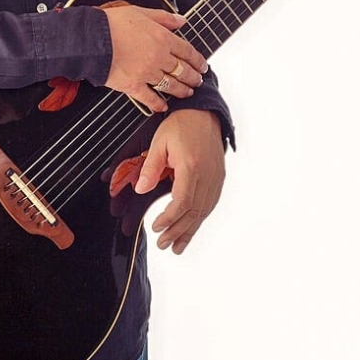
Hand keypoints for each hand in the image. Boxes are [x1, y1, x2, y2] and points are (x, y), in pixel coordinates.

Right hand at [103, 5, 207, 110]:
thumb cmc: (112, 23)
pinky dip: (159, 104)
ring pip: (171, 86)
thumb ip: (164, 18)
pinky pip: (150, 98)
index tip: (203, 66)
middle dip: (194, 77)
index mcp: (162, 38)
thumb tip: (182, 20)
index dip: (198, 60)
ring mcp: (147, 73)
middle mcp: (158, 57)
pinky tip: (164, 106)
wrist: (90, 39)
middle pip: (183, 71)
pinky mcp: (133, 85)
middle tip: (198, 81)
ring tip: (188, 93)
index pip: (188, 52)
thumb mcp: (141, 12)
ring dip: (182, 91)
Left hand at [134, 110, 224, 253]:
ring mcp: (215, 178)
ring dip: (190, 230)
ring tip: (176, 246)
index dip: (169, 218)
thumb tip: (140, 188)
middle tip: (163, 244)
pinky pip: (210, 204)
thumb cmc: (181, 125)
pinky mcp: (218, 178)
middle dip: (177, 231)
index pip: (182, 201)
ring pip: (204, 211)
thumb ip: (150, 167)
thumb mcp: (160, 142)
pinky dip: (200, 219)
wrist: (204, 113)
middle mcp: (207, 175)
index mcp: (191, 167)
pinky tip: (191, 228)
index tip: (156, 226)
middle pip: (193, 212)